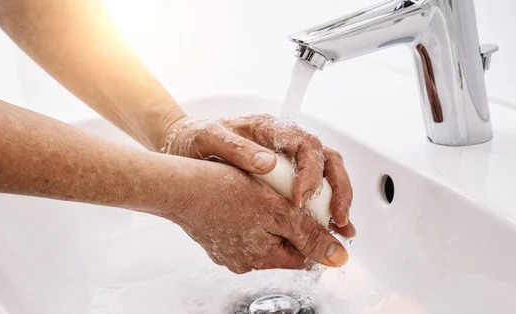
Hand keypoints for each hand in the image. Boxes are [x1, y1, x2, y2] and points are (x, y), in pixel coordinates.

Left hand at [161, 114, 354, 232]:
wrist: (185, 143)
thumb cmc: (197, 137)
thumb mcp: (209, 138)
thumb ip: (236, 148)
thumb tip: (267, 163)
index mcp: (272, 129)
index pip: (306, 146)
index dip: (311, 173)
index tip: (300, 200)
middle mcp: (286, 142)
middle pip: (328, 159)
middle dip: (339, 190)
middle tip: (337, 219)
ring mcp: (288, 159)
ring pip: (327, 174)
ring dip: (337, 201)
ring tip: (341, 228)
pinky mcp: (285, 175)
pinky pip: (313, 188)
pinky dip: (323, 208)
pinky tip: (326, 228)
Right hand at [167, 160, 348, 273]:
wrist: (177, 186)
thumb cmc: (222, 191)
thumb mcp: (276, 209)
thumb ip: (309, 235)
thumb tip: (338, 258)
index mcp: (264, 257)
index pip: (306, 255)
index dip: (316, 232)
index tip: (316, 211)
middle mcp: (246, 262)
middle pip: (285, 247)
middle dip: (291, 223)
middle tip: (287, 196)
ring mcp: (228, 253)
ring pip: (264, 237)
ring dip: (270, 219)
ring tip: (264, 193)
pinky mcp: (216, 241)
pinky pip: (243, 232)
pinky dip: (249, 218)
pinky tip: (243, 199)